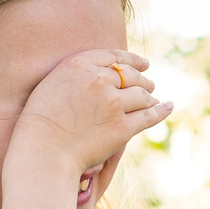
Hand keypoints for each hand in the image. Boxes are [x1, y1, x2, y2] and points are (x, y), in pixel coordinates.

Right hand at [7, 48, 172, 182]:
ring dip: (150, 96)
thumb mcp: (53, 84)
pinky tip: (168, 106)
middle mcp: (98, 80)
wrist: (43, 151)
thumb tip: (106, 72)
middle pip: (131, 75)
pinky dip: (162, 111)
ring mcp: (113, 103)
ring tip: (153, 98)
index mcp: (78, 64)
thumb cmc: (42, 121)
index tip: (143, 63)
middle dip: (143, 79)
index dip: (132, 59)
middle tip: (150, 84)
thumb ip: (78, 74)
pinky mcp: (123, 127)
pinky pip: (149, 115)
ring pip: (142, 94)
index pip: (113, 57)